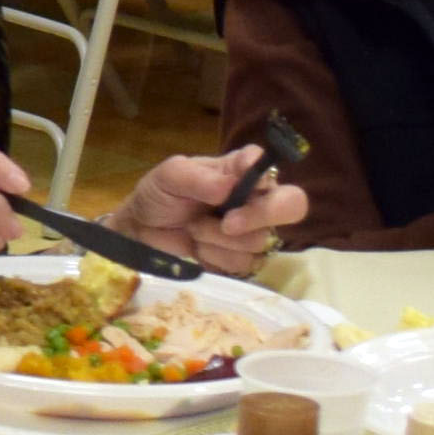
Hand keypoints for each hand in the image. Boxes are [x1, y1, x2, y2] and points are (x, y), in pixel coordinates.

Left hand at [110, 145, 303, 271]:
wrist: (141, 232)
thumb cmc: (159, 195)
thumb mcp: (170, 176)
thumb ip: (198, 178)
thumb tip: (229, 187)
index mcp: (242, 171)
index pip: (271, 169)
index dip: (264, 178)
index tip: (243, 185)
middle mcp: (255, 198)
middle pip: (291, 206)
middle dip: (260, 216)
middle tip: (227, 223)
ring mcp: (252, 230)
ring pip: (261, 242)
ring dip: (219, 240)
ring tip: (194, 229)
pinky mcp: (242, 259)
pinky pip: (244, 265)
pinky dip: (216, 258)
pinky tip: (199, 248)